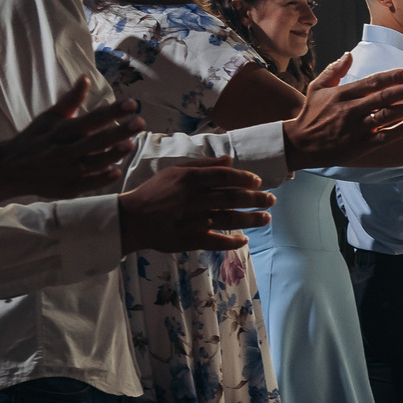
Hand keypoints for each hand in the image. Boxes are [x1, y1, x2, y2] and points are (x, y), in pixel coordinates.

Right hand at [0, 76, 139, 199]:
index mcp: (62, 130)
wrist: (8, 169)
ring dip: (112, 154)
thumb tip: (85, 77)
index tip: (132, 103)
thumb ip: (71, 100)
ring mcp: (66, 170)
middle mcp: (65, 150)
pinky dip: (100, 179)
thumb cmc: (34, 139)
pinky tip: (116, 171)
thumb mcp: (50, 117)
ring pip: (94, 163)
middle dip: (119, 131)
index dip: (113, 111)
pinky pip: (86, 184)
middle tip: (139, 121)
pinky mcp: (67, 188)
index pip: (92, 119)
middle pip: (96, 141)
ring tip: (130, 144)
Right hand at [118, 162, 275, 252]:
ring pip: (229, 219)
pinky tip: (244, 241)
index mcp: (189, 180)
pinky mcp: (189, 240)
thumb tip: (230, 160)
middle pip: (232, 198)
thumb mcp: (174, 172)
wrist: (131, 219)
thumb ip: (203, 165)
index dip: (244, 178)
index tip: (258, 181)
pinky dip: (232, 242)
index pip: (224, 176)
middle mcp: (193, 199)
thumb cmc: (154, 192)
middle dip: (256, 199)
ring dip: (251, 219)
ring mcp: (192, 221)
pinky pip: (216, 242)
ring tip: (266, 218)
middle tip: (271, 200)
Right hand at [283, 56, 402, 166]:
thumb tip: (349, 54)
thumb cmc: (311, 113)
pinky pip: (381, 139)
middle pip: (382, 98)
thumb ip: (335, 70)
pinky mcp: (358, 147)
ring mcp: (355, 129)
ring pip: (385, 118)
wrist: (299, 144)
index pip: (371, 83)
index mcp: (342, 94)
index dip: (391, 77)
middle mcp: (350, 110)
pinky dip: (397, 132)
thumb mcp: (317, 88)